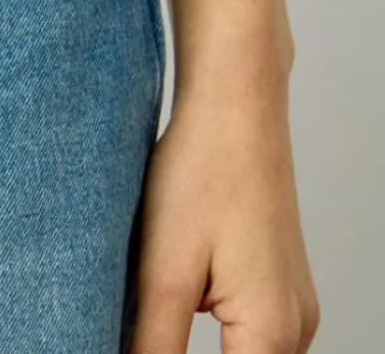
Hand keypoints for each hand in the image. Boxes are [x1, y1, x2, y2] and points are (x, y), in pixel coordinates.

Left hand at [128, 62, 319, 353]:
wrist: (235, 105)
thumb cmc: (202, 174)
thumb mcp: (162, 272)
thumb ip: (154, 345)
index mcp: (273, 337)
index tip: (141, 337)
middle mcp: (296, 328)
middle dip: (177, 351)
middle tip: (138, 319)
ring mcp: (292, 301)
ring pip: (239, 350)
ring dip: (190, 341)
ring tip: (150, 299)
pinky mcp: (276, 276)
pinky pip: (245, 323)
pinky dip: (203, 317)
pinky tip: (170, 283)